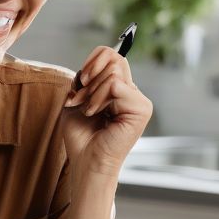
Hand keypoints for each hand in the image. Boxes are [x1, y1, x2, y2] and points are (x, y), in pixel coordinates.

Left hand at [61, 46, 152, 179]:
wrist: (86, 161)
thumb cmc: (81, 137)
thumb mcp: (77, 99)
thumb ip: (86, 78)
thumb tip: (97, 58)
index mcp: (120, 90)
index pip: (113, 56)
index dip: (95, 59)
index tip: (81, 78)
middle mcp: (132, 93)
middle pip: (114, 58)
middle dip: (90, 77)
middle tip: (79, 99)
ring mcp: (139, 101)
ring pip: (113, 72)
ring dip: (91, 92)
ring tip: (87, 111)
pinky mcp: (141, 108)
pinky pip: (115, 85)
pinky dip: (99, 98)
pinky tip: (95, 114)